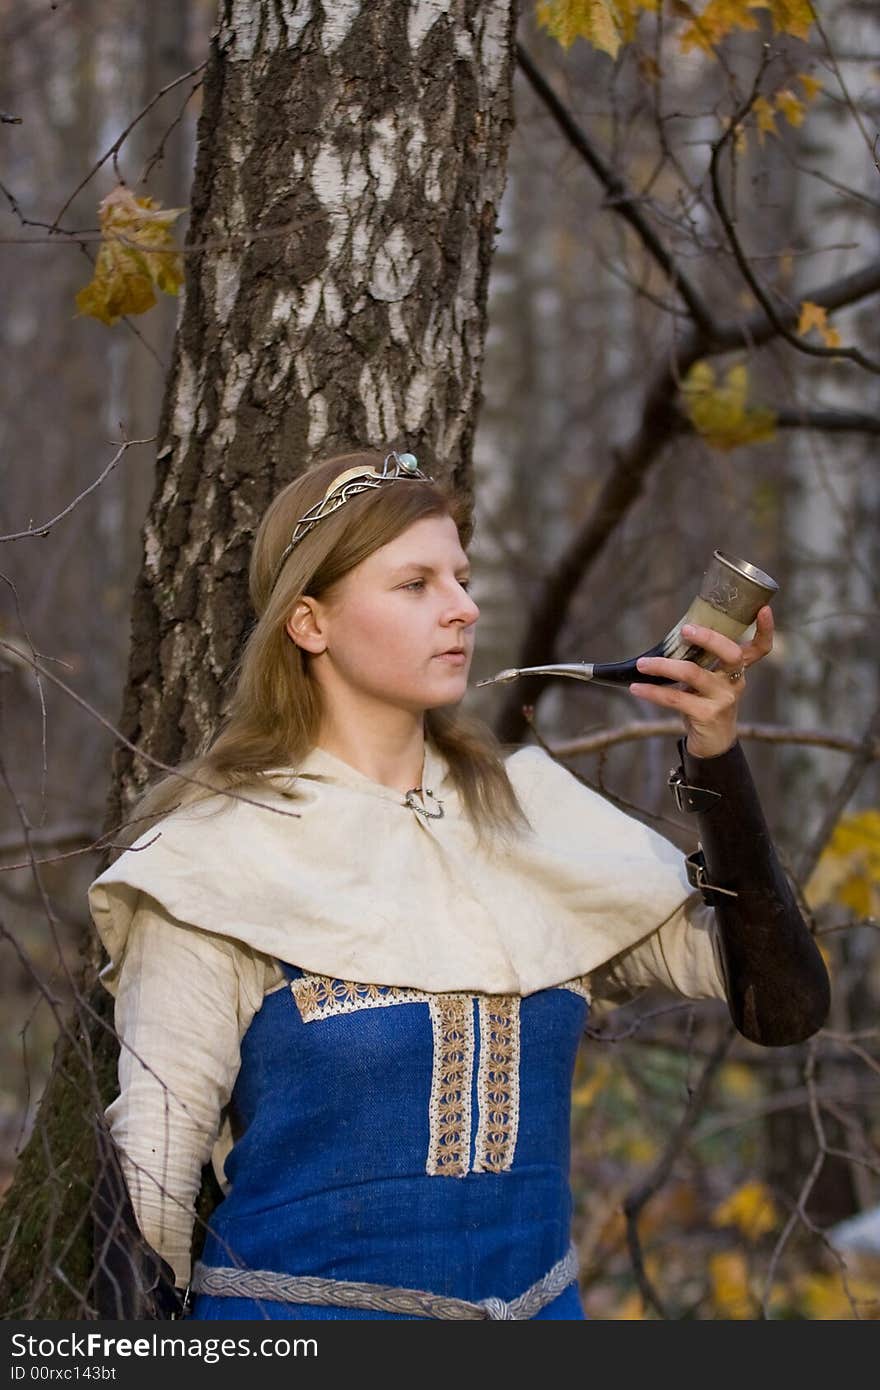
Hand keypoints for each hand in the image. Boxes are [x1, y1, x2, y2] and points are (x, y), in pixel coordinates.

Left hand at [628, 605, 774, 758]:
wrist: (713, 744)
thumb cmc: (707, 704)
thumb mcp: (710, 681)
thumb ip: (702, 661)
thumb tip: (671, 639)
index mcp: (738, 670)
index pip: (761, 648)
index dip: (766, 629)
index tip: (764, 609)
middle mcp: (736, 682)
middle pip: (731, 654)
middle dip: (708, 638)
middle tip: (684, 630)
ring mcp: (723, 699)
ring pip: (693, 673)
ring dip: (663, 666)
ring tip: (642, 664)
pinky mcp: (706, 715)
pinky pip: (676, 698)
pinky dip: (653, 692)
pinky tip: (637, 688)